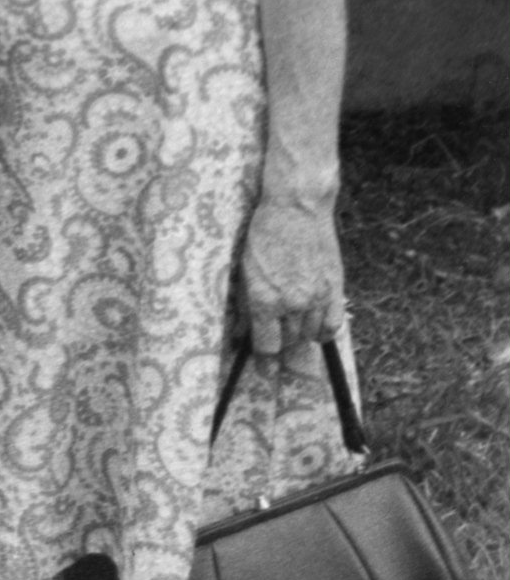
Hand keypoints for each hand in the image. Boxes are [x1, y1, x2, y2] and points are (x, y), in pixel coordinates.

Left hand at [237, 194, 344, 355]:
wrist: (297, 208)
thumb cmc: (265, 234)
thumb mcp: (246, 269)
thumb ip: (248, 305)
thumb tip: (245, 333)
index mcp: (265, 300)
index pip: (267, 346)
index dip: (265, 362)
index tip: (265, 371)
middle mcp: (292, 304)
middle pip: (289, 342)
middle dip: (280, 344)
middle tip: (276, 343)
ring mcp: (317, 298)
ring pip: (310, 336)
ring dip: (301, 336)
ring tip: (293, 325)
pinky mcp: (335, 289)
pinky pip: (333, 326)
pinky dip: (324, 330)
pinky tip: (315, 326)